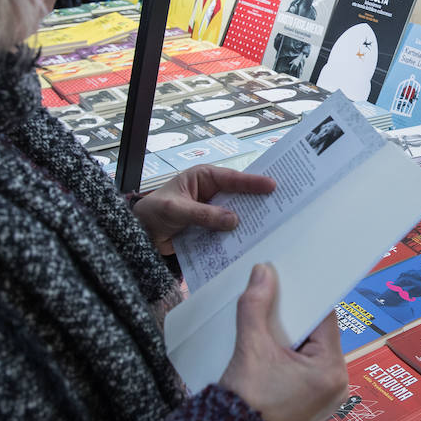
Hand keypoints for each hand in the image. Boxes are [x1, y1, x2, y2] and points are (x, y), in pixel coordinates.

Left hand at [133, 165, 274, 254]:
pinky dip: (236, 237)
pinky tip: (250, 243)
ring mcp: (212, 211)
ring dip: (248, 221)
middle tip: (280, 206)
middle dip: (256, 202)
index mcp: (203, 178)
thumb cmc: (153, 212)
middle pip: (239, 196)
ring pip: (235, 215)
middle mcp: (211, 192)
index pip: (232, 178)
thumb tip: (233, 221)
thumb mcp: (177, 210)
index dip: (253, 182)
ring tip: (270, 227)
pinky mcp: (210, 228)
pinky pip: (227, 231)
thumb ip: (204, 215)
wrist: (139, 235)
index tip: (272, 185)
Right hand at [219, 263, 347, 420]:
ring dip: (287, 334)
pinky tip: (266, 341)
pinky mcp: (309, 403)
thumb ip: (256, 306)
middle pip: (316, 333)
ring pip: (307, 349)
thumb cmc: (247, 403)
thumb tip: (264, 272)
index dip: (305, 296)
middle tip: (274, 291)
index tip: (290, 278)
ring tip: (267, 314)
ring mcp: (324, 396)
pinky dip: (285, 353)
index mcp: (332, 370)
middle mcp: (336, 384)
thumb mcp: (251, 348)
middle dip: (293, 315)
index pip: (324, 318)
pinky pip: (301, 367)